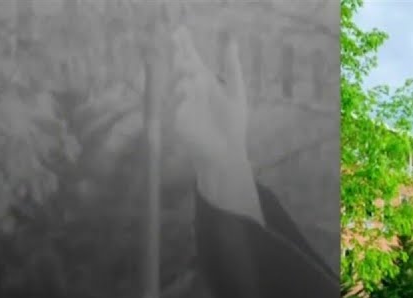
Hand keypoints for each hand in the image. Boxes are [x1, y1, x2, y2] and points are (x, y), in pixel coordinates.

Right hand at [171, 26, 249, 173]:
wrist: (228, 152)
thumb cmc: (232, 124)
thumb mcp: (236, 92)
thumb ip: (232, 68)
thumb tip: (232, 42)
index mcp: (203, 82)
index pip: (190, 59)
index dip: (185, 45)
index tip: (181, 30)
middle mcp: (190, 90)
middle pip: (180, 68)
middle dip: (181, 57)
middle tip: (184, 47)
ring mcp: (182, 104)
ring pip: (176, 84)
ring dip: (183, 75)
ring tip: (193, 69)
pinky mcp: (179, 120)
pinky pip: (177, 104)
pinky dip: (183, 95)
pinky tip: (190, 87)